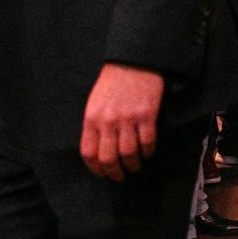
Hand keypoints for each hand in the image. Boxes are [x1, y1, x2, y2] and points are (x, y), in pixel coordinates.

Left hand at [79, 63, 163, 180]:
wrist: (133, 62)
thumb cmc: (113, 81)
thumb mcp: (95, 102)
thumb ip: (95, 124)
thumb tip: (100, 148)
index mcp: (92, 118)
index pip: (89, 152)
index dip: (95, 168)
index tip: (102, 173)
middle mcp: (108, 121)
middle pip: (109, 157)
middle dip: (115, 172)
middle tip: (120, 176)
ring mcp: (128, 119)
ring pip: (128, 153)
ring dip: (132, 164)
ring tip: (135, 166)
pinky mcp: (147, 115)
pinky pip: (147, 141)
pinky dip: (148, 151)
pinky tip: (147, 152)